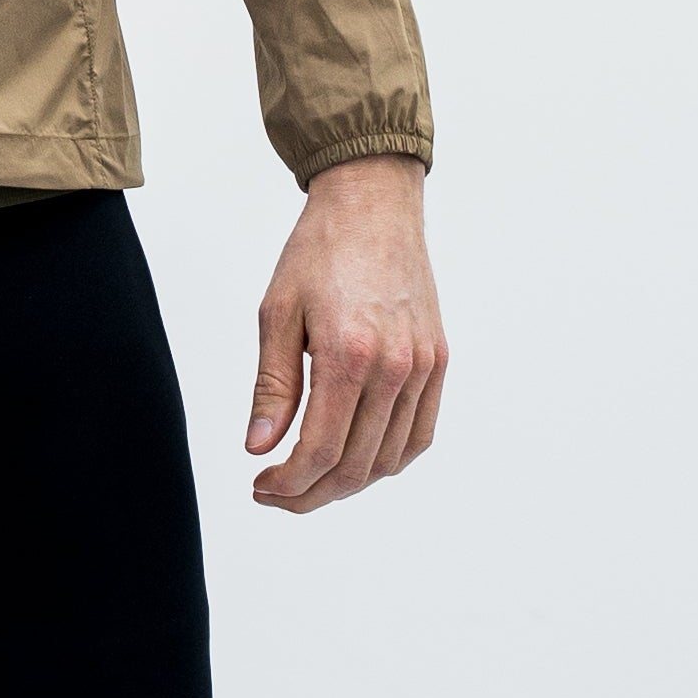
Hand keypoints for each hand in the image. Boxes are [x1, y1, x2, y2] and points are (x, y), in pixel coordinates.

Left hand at [245, 156, 447, 513]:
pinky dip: (389, 459)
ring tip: (310, 478)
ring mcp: (423, 366)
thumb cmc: (319, 250)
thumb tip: (259, 447)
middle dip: (311, 493)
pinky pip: (420, 433)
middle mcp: (395, 367)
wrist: (373, 204)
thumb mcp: (277, 313)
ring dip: (348, 482)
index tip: (261, 485)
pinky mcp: (438, 360)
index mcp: (349, 354)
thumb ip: (271, 387)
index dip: (289, 483)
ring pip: (390, 458)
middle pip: (356, 465)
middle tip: (277, 492)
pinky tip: (357, 459)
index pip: (321, 450)